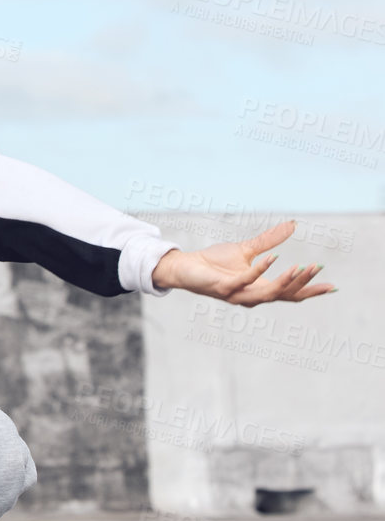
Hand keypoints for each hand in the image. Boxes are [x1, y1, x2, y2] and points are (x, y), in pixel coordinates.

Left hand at [149, 219, 334, 305]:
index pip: (291, 293)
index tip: (333, 286)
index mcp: (261, 288)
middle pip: (285, 295)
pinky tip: (272, 257)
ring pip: (268, 293)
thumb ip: (269, 241)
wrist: (186, 266)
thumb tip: (292, 225)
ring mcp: (238, 294)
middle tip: (318, 269)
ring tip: (300, 266)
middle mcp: (253, 296)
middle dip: (303, 284)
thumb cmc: (215, 262)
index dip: (311, 290)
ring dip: (286, 280)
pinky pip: (245, 280)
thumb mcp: (247, 249)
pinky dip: (260, 270)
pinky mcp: (223, 288)